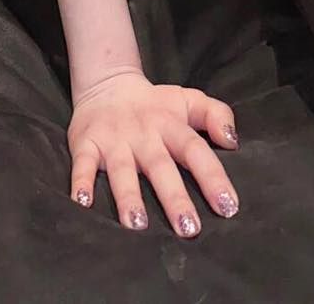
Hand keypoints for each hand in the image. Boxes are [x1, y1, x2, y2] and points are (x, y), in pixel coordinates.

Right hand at [67, 68, 240, 237]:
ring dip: (128, 197)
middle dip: (174, 198)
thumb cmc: (156, 104)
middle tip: (188, 230)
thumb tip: (233, 142)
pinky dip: (80, 182)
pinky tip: (81, 203)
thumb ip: (217, 114)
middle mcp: (143, 135)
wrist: (107, 84)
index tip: (228, 207)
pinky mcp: (86, 143)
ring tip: (137, 224)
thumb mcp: (188, 100)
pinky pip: (82, 164)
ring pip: (122, 171)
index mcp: (171, 125)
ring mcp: (114, 140)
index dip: (212, 177)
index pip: (195, 150)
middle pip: (161, 167)